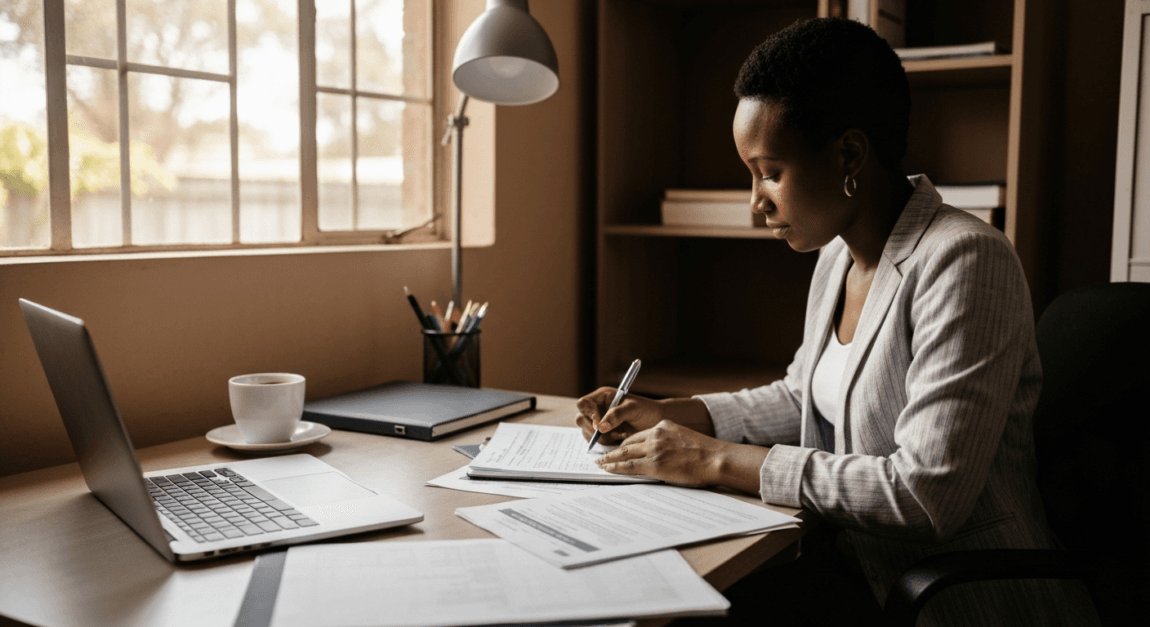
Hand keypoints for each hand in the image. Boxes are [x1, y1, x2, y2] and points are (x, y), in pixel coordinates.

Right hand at [574, 387, 664, 444]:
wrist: (657, 423)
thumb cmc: (647, 411)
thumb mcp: (633, 409)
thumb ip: (616, 415)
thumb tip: (600, 427)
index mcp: (603, 397)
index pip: (583, 403)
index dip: (588, 413)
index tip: (599, 423)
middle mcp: (598, 409)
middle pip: (581, 419)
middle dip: (592, 429)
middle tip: (606, 434)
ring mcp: (600, 423)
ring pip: (587, 433)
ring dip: (601, 438)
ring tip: (619, 435)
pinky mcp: (604, 435)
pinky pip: (596, 442)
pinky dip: (606, 444)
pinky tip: (620, 439)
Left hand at [593, 420, 723, 485]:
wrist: (716, 458)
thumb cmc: (707, 453)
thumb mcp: (685, 440)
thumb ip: (669, 443)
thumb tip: (662, 456)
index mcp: (663, 426)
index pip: (638, 435)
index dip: (626, 443)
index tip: (618, 448)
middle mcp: (656, 434)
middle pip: (628, 442)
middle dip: (613, 450)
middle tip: (601, 455)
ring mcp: (654, 448)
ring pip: (624, 453)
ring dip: (609, 459)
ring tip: (600, 463)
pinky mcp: (654, 463)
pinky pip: (628, 466)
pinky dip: (614, 467)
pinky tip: (607, 469)